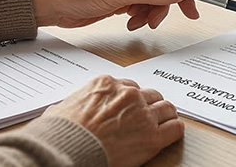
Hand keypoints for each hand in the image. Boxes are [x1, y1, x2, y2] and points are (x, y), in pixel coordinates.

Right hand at [44, 76, 180, 166]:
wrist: (66, 151)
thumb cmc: (60, 134)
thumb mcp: (61, 109)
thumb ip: (73, 103)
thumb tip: (65, 109)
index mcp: (107, 84)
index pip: (129, 86)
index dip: (130, 99)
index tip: (131, 106)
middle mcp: (128, 95)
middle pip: (150, 95)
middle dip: (149, 105)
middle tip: (148, 115)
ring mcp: (142, 114)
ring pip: (166, 108)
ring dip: (165, 115)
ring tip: (164, 121)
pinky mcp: (152, 136)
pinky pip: (175, 128)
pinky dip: (174, 130)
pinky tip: (172, 132)